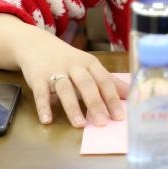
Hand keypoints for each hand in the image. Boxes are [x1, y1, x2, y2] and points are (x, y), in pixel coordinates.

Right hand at [13, 31, 128, 126]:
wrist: (36, 44)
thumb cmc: (68, 59)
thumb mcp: (89, 66)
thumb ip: (108, 81)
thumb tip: (131, 94)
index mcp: (90, 63)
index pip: (104, 80)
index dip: (112, 98)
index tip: (119, 116)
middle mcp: (74, 66)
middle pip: (86, 84)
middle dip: (95, 104)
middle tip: (102, 123)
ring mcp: (55, 71)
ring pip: (65, 89)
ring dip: (72, 107)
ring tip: (79, 124)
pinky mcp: (37, 78)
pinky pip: (41, 93)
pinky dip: (43, 107)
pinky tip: (47, 120)